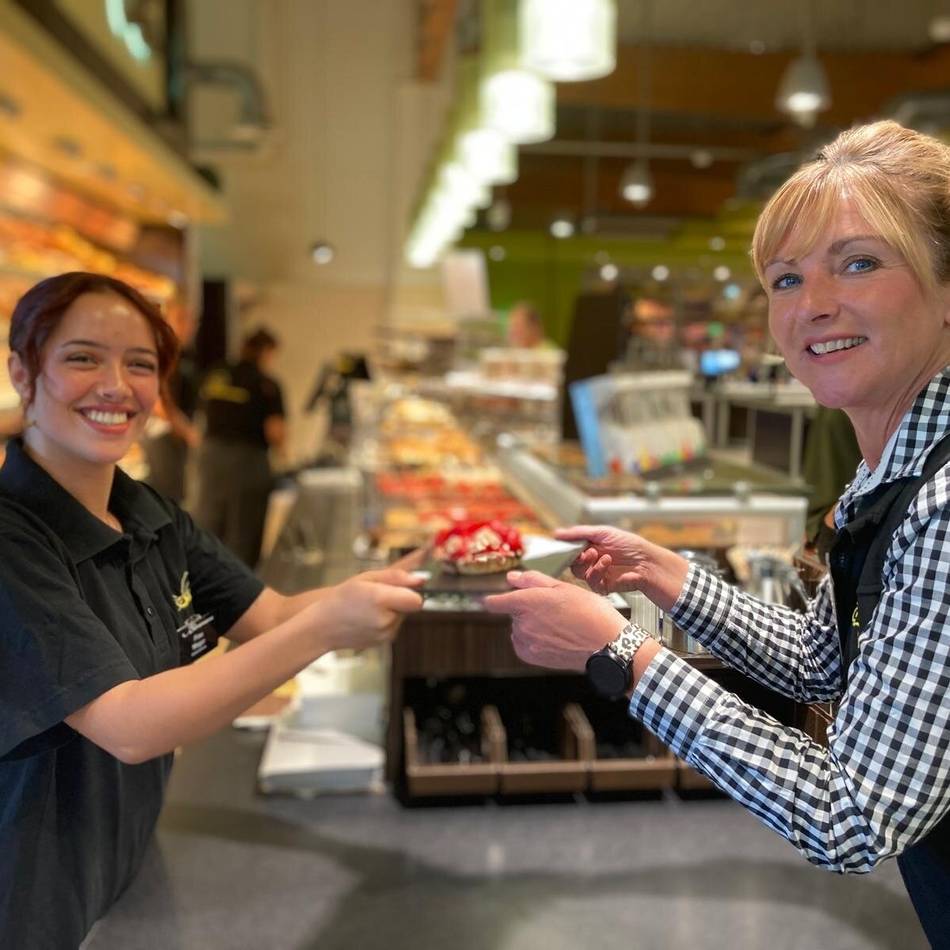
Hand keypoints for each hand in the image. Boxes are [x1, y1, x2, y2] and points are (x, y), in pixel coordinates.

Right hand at [317, 568, 423, 651]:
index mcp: (380, 600)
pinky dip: (387, 620)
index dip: (411, 592)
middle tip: (377, 595)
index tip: (401, 587)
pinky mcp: (384, 643)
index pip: (416, 600)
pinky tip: (368, 618)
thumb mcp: (366, 578)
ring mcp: (385, 635)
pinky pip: (395, 626)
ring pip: (403, 616)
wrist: (323, 627)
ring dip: (393, 610)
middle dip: (400, 599)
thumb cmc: (341, 598)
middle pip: (411, 607)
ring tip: (370, 607)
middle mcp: (385, 620)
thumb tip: (421, 580)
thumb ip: (396, 577)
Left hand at [483, 571, 624, 670]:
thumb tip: (511, 577)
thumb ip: (532, 581)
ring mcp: (527, 642)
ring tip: (558, 624)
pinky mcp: (533, 657)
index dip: (493, 599)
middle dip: (527, 609)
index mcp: (526, 602)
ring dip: (530, 625)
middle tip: (553, 608)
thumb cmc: (589, 611)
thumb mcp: (563, 587)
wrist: (606, 644)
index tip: (492, 600)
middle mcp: (522, 623)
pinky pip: (523, 644)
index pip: (494, 603)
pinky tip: (552, 636)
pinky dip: (533, 640)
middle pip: (513, 613)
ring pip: (519, 628)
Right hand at [555, 525, 687, 610]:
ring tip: (598, 555)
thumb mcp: (603, 532)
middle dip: (574, 556)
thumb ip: (579, 533)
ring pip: (578, 573)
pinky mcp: (602, 586)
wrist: (647, 562)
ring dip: (587, 563)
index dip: (564, 549)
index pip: (570, 550)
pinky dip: (597, 571)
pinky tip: (607, 563)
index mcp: (590, 548)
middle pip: (570, 563)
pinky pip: (590, 582)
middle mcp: (591, 562)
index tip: (560, 546)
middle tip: (583, 551)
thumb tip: (557, 533)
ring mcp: (596, 574)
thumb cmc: (630, 545)